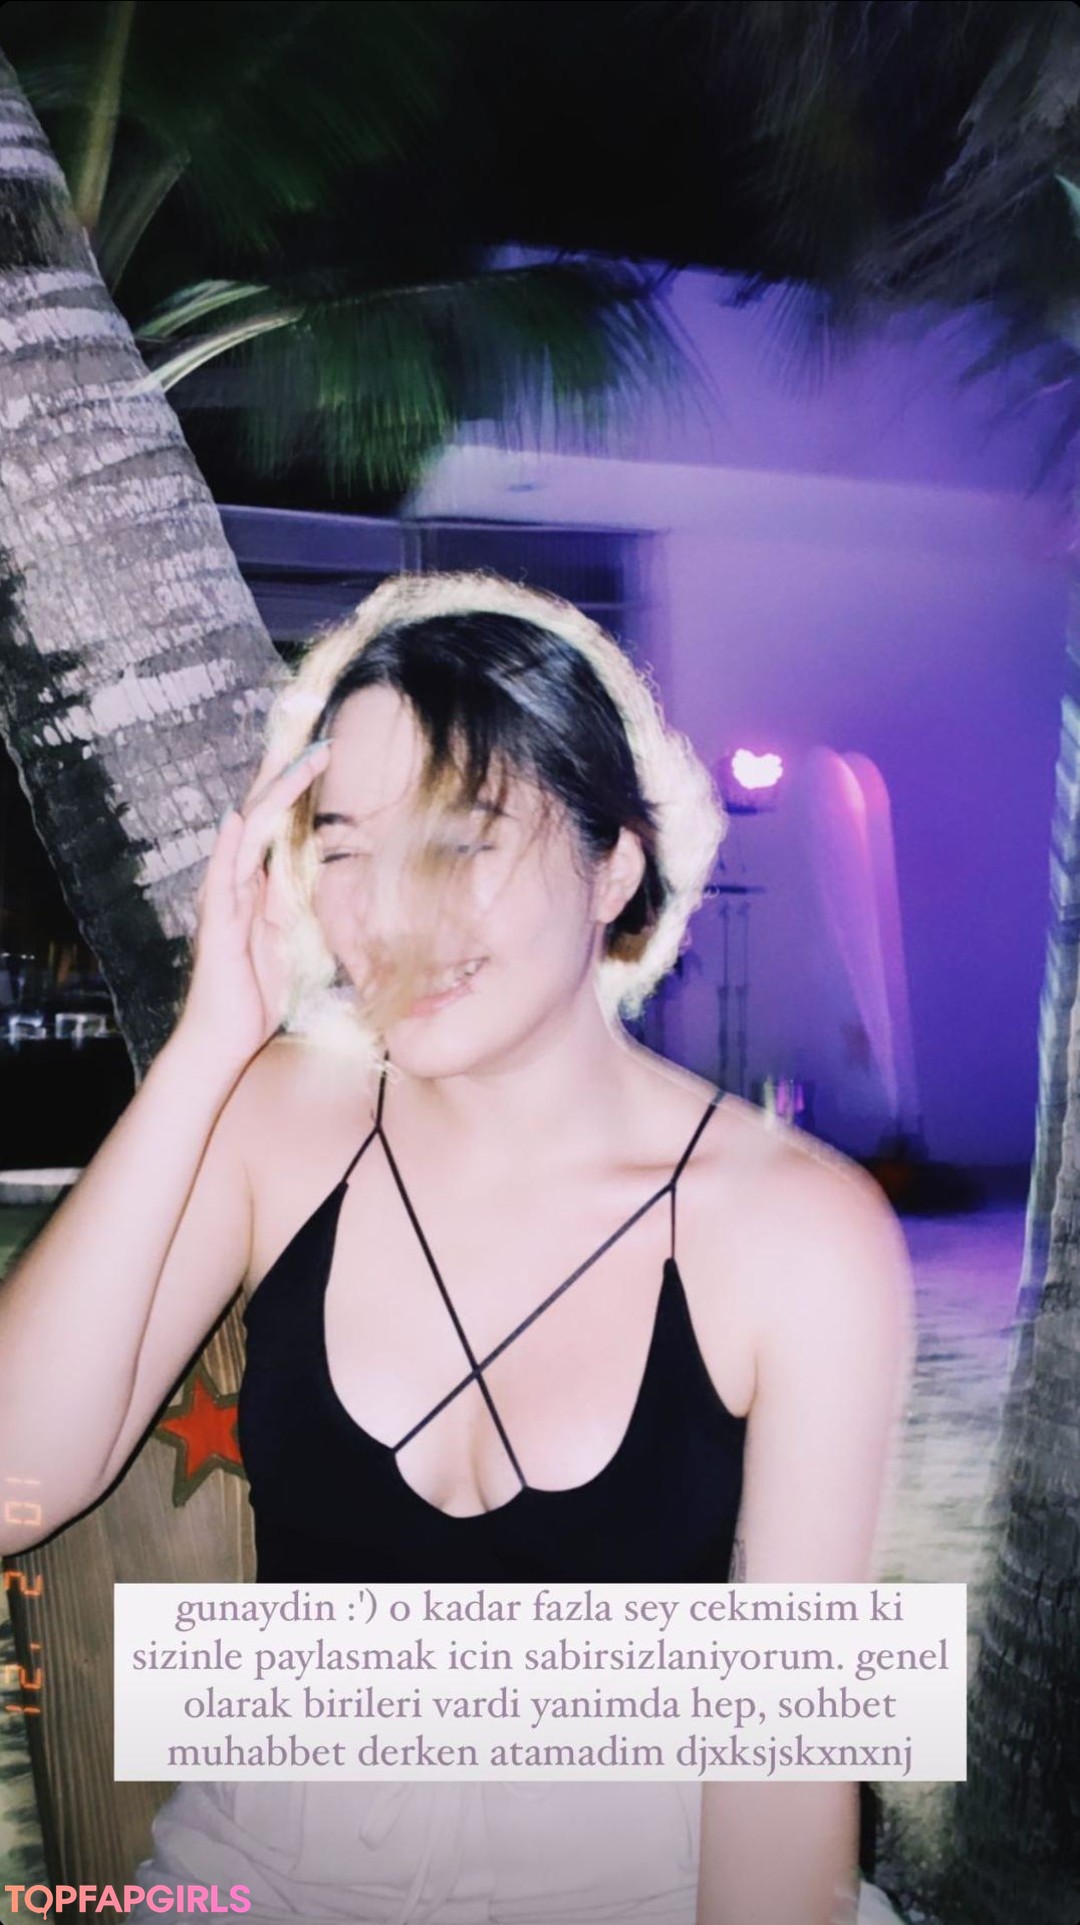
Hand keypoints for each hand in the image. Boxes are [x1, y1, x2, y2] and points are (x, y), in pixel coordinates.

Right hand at [174, 737, 331, 1070]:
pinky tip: (237, 820)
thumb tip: (330, 873)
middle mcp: (240, 878)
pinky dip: (229, 848)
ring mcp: (226, 897)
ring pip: (248, 831)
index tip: (325, 746)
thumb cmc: (260, 992)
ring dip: (273, 794)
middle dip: (288, 770)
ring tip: (297, 759)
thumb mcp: (298, 938)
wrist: (225, 1035)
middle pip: (263, 810)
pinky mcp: (218, 922)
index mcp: (261, 880)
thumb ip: (306, 903)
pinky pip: (222, 878)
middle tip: (317, 732)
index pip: (280, 818)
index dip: (299, 782)